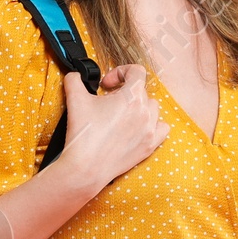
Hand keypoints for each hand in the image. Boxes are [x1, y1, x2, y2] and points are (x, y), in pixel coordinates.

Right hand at [59, 63, 168, 195]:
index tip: (107, 84)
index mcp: (132, 96)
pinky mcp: (149, 146)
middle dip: (124, 92)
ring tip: (122, 114)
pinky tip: (139, 126)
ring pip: (153, 108)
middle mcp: (145, 112)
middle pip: (141, 91)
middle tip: (107, 102)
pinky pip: (162, 128)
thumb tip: (75, 76)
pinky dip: (153, 124)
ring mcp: (150, 130)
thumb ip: (75, 80)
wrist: (86, 167)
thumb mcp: (75, 99)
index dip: (120, 72)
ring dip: (139, 106)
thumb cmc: (83, 134)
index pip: (137, 71)